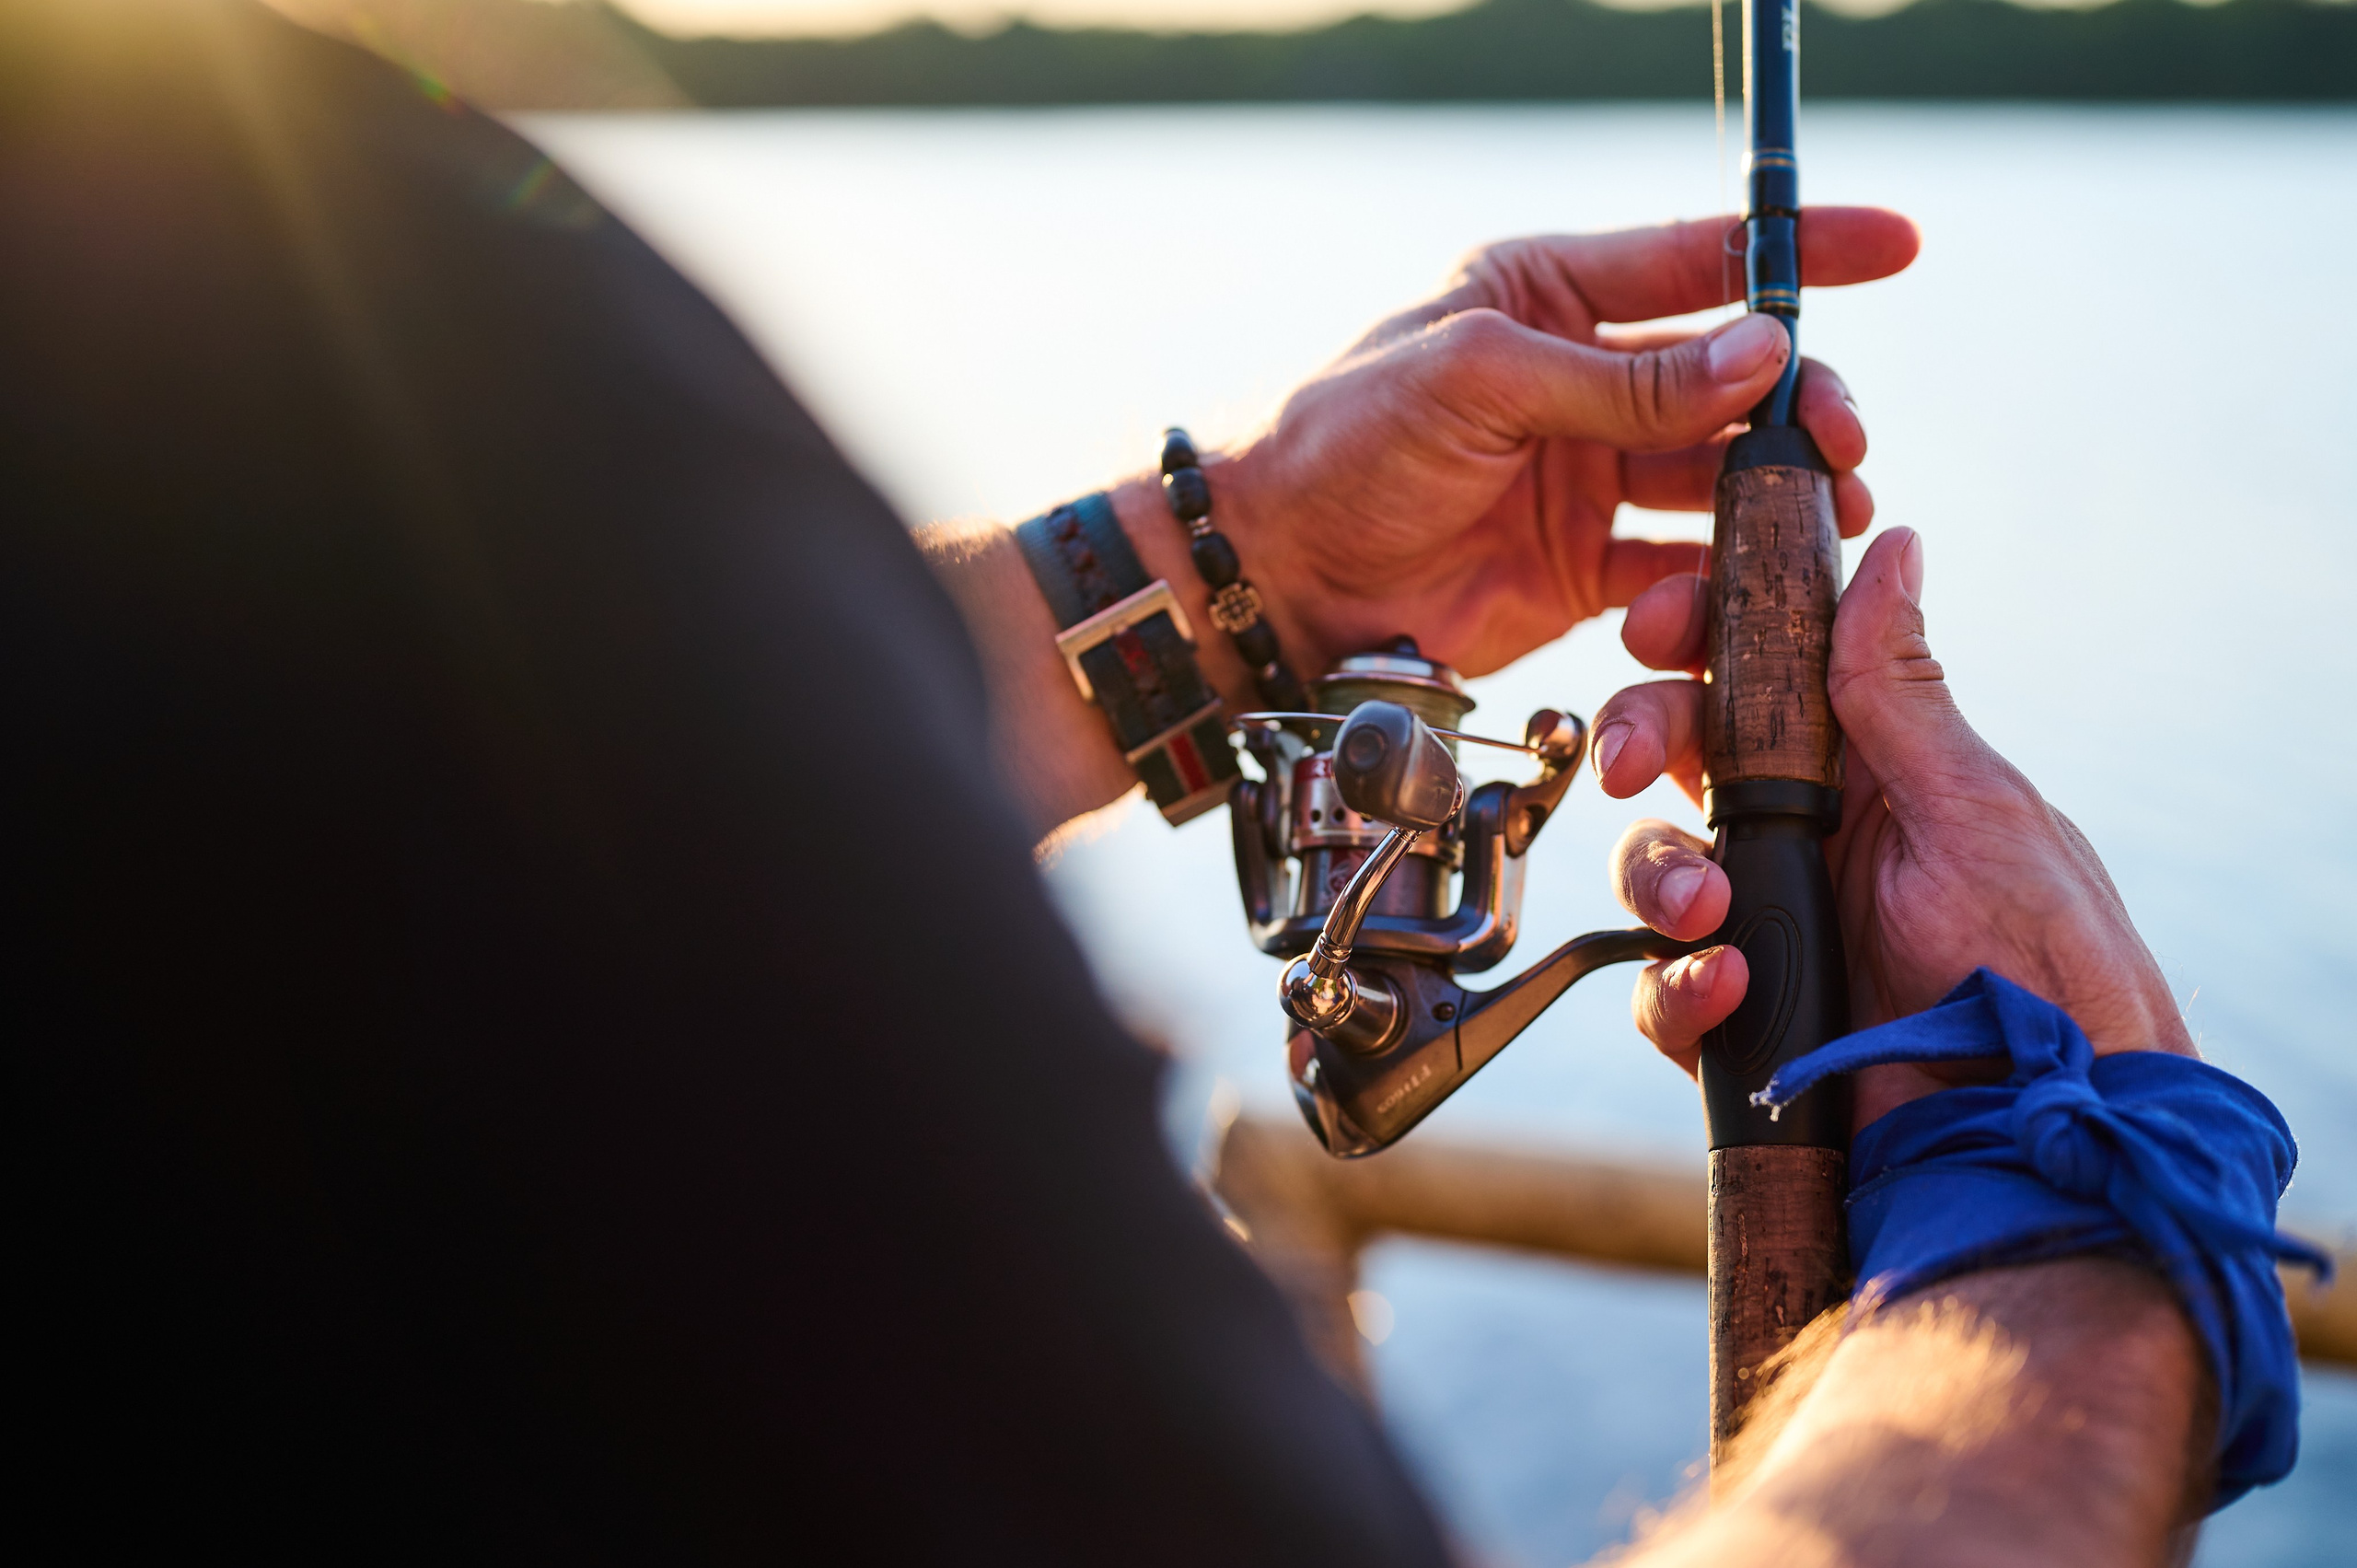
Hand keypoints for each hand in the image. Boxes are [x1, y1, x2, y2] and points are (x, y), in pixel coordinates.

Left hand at [1203, 210, 1919, 677]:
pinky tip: (1748, 591)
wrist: (1271, 573)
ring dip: (1779, 496)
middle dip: (1799, 404)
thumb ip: (1619, 375)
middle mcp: (1580, 383)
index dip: (1801, 255)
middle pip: (1730, 382)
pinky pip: (1680, 574)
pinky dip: (1720, 585)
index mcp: (1548, 298)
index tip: (1895, 244)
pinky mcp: (1582, 572)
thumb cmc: (1342, 441)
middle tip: (1839, 438)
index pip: (1696, 261)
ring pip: (1720, 479)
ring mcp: (1586, 480)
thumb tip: (1756, 351)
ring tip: (1823, 515)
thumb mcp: (1476, 377)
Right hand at [1596, 527, 2194, 1132]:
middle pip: (1677, 752)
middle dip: (1638, 740)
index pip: (1757, 668)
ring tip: (1708, 911)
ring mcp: (1767, 927)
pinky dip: (1676, 987)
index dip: (1694, 635)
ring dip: (1658, 876)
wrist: (2040, 1137)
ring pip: (1652, 865)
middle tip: (1632, 767)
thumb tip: (1893, 548)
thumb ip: (1901, 691)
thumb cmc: (2048, 966)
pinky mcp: (1740, 1019)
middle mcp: (1807, 835)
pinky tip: (1729, 991)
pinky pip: (1659, 986)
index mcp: (1868, 765)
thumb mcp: (1975, 808)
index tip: (1658, 626)